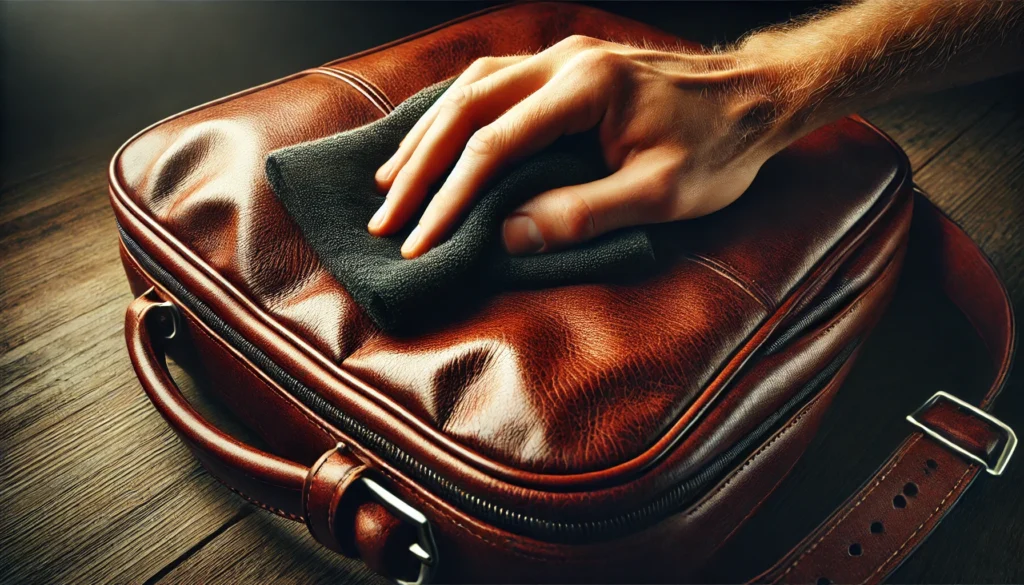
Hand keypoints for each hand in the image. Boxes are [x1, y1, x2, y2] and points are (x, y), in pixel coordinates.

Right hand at [367, 35, 792, 257]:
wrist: (758, 97)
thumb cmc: (718, 148)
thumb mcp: (661, 194)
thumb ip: (583, 213)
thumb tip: (506, 235)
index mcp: (586, 88)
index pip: (494, 143)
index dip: (449, 196)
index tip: (420, 240)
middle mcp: (564, 60)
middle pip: (466, 106)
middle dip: (419, 165)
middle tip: (385, 215)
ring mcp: (563, 56)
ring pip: (471, 86)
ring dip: (427, 134)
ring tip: (390, 178)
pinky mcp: (567, 65)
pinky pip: (492, 82)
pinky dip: (454, 113)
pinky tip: (435, 138)